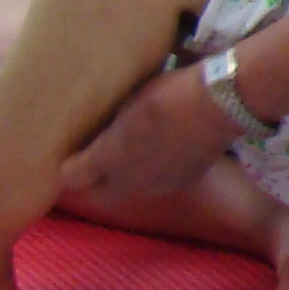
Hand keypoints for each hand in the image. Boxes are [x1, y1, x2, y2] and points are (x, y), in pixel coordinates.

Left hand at [59, 66, 240, 212]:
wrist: (218, 105)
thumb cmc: (166, 95)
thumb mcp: (127, 104)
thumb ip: (107, 128)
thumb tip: (96, 135)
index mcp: (107, 159)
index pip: (71, 176)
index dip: (70, 164)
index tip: (74, 150)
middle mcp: (127, 182)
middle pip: (99, 194)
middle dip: (95, 180)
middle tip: (99, 155)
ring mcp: (158, 186)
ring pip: (131, 189)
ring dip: (127, 177)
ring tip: (134, 150)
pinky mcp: (184, 182)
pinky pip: (158, 183)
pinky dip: (155, 172)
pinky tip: (164, 150)